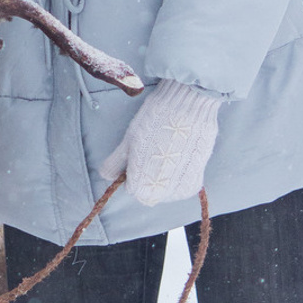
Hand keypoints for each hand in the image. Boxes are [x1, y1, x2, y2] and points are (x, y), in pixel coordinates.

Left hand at [99, 79, 222, 205]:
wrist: (189, 108)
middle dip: (147, 178)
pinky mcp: (196, 181)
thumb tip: (105, 175)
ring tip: (165, 151)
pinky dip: (177, 175)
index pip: (132, 190)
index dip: (132, 174)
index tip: (136, 157)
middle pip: (149, 193)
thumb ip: (116, 163)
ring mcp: (182, 189)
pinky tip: (177, 155)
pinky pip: (181, 185)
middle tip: (150, 153)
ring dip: (163, 178)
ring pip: (165, 191)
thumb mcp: (129, 141)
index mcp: (143, 186)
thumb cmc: (154, 122)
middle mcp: (163, 194)